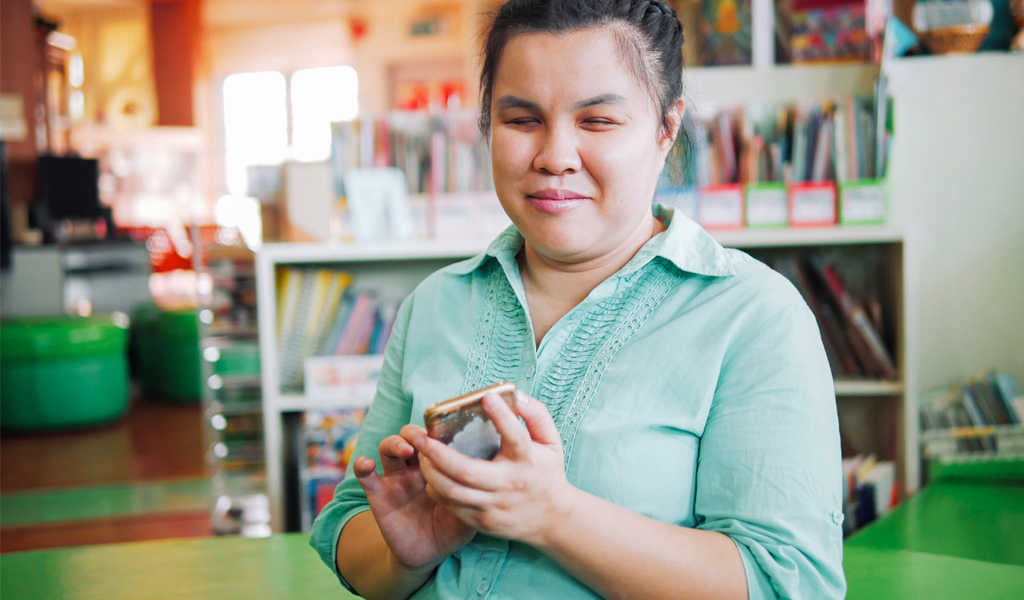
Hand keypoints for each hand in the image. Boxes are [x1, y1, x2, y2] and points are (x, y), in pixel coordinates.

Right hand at [352, 425, 475, 573]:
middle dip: (414, 432)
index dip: (437, 431)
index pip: (434, 438)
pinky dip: (362, 466)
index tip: (445, 431)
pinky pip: (366, 477)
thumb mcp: (469, 512)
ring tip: (404, 450)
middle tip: (423, 438)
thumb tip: (492, 479)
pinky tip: (367, 465)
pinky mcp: (379, 495)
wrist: (428, 554)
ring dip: (394, 444)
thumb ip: (477, 496)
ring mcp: (396, 479)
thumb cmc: (452, 528)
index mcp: (439, 466)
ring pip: (388, 448)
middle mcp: (416, 467)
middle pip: (409, 436)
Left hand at [407, 391, 577, 547]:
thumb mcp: (551, 441)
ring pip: (453, 492)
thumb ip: (536, 415)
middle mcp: (509, 484)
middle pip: (467, 471)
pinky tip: (431, 476)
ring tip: (421, 455)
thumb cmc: (547, 472)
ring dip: (431, 472)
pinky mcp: (484, 522)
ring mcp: (495, 506)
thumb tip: (516, 396)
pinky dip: (437, 490)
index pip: (515, 437)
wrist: (553, 519)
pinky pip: (453, 507)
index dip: (502, 416)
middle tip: (418, 436)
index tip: (487, 397)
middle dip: (437, 453)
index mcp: (527, 460)